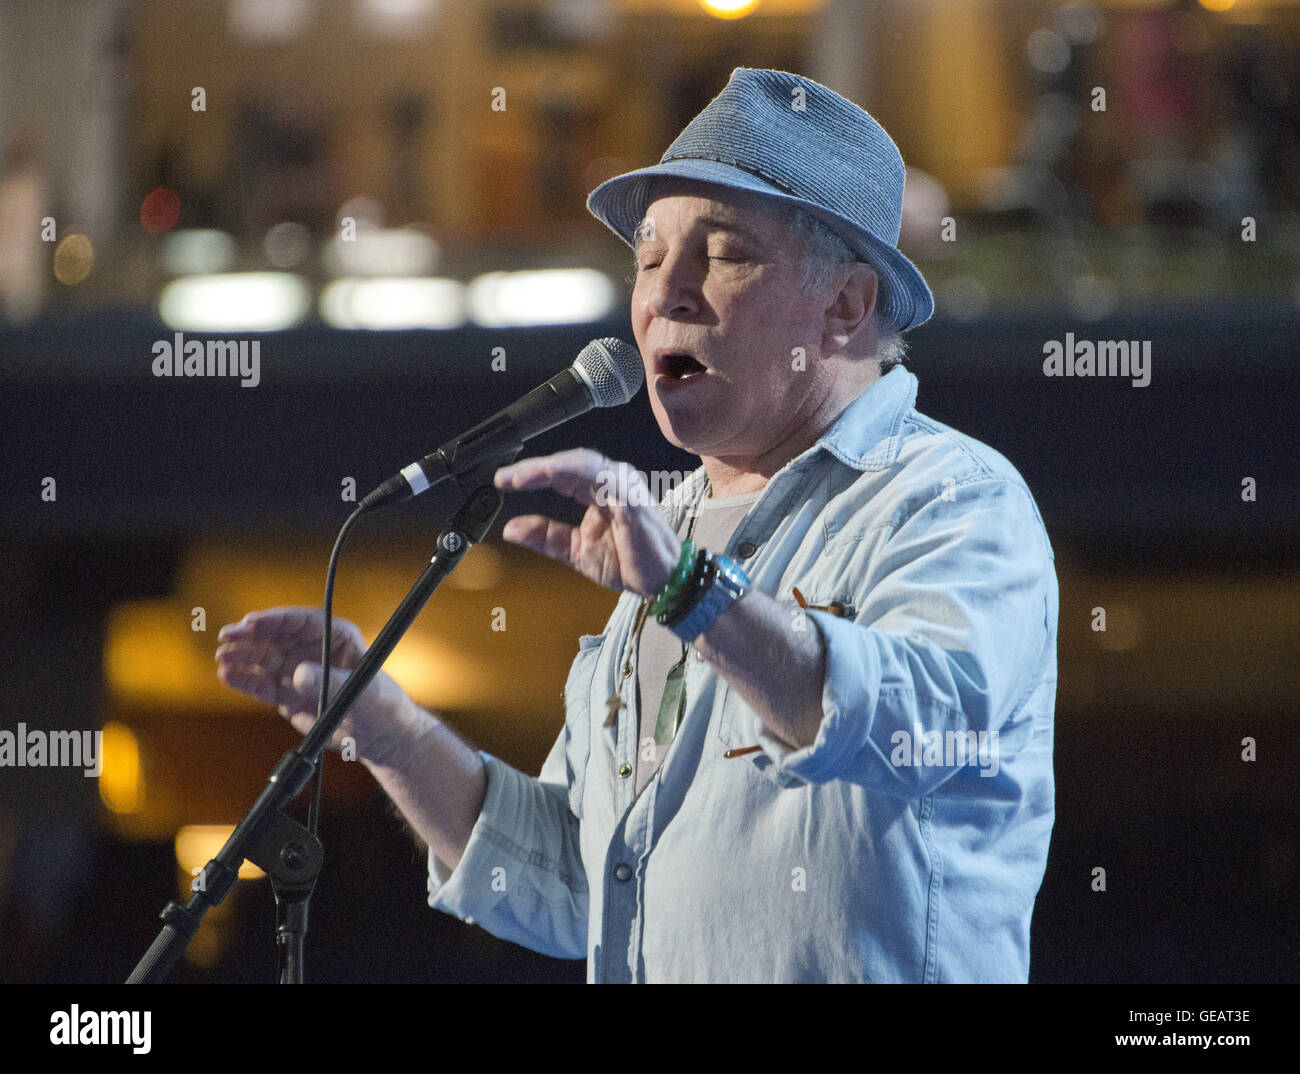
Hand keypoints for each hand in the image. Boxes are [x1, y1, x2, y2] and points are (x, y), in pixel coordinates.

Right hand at [215, 606, 433, 767]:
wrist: (380, 737)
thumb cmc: (381, 707)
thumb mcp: (362, 693)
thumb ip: (330, 683)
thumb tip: (298, 673)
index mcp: (335, 636)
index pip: (299, 621)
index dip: (274, 620)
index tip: (251, 623)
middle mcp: (312, 649)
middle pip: (275, 636)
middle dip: (250, 635)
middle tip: (227, 637)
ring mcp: (298, 670)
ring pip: (263, 659)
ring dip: (242, 656)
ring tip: (223, 658)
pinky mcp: (288, 693)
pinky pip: (262, 684)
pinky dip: (244, 680)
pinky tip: (227, 676)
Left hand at [494, 449, 681, 596]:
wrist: (663, 581)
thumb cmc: (630, 561)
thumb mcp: (576, 551)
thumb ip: (546, 536)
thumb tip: (511, 529)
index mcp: (598, 490)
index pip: (560, 474)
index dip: (531, 475)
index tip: (502, 482)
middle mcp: (611, 481)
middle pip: (567, 463)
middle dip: (534, 468)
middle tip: (504, 477)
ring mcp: (623, 485)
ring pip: (581, 462)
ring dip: (548, 467)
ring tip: (521, 477)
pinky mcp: (631, 495)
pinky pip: (601, 475)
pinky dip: (574, 472)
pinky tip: (552, 476)